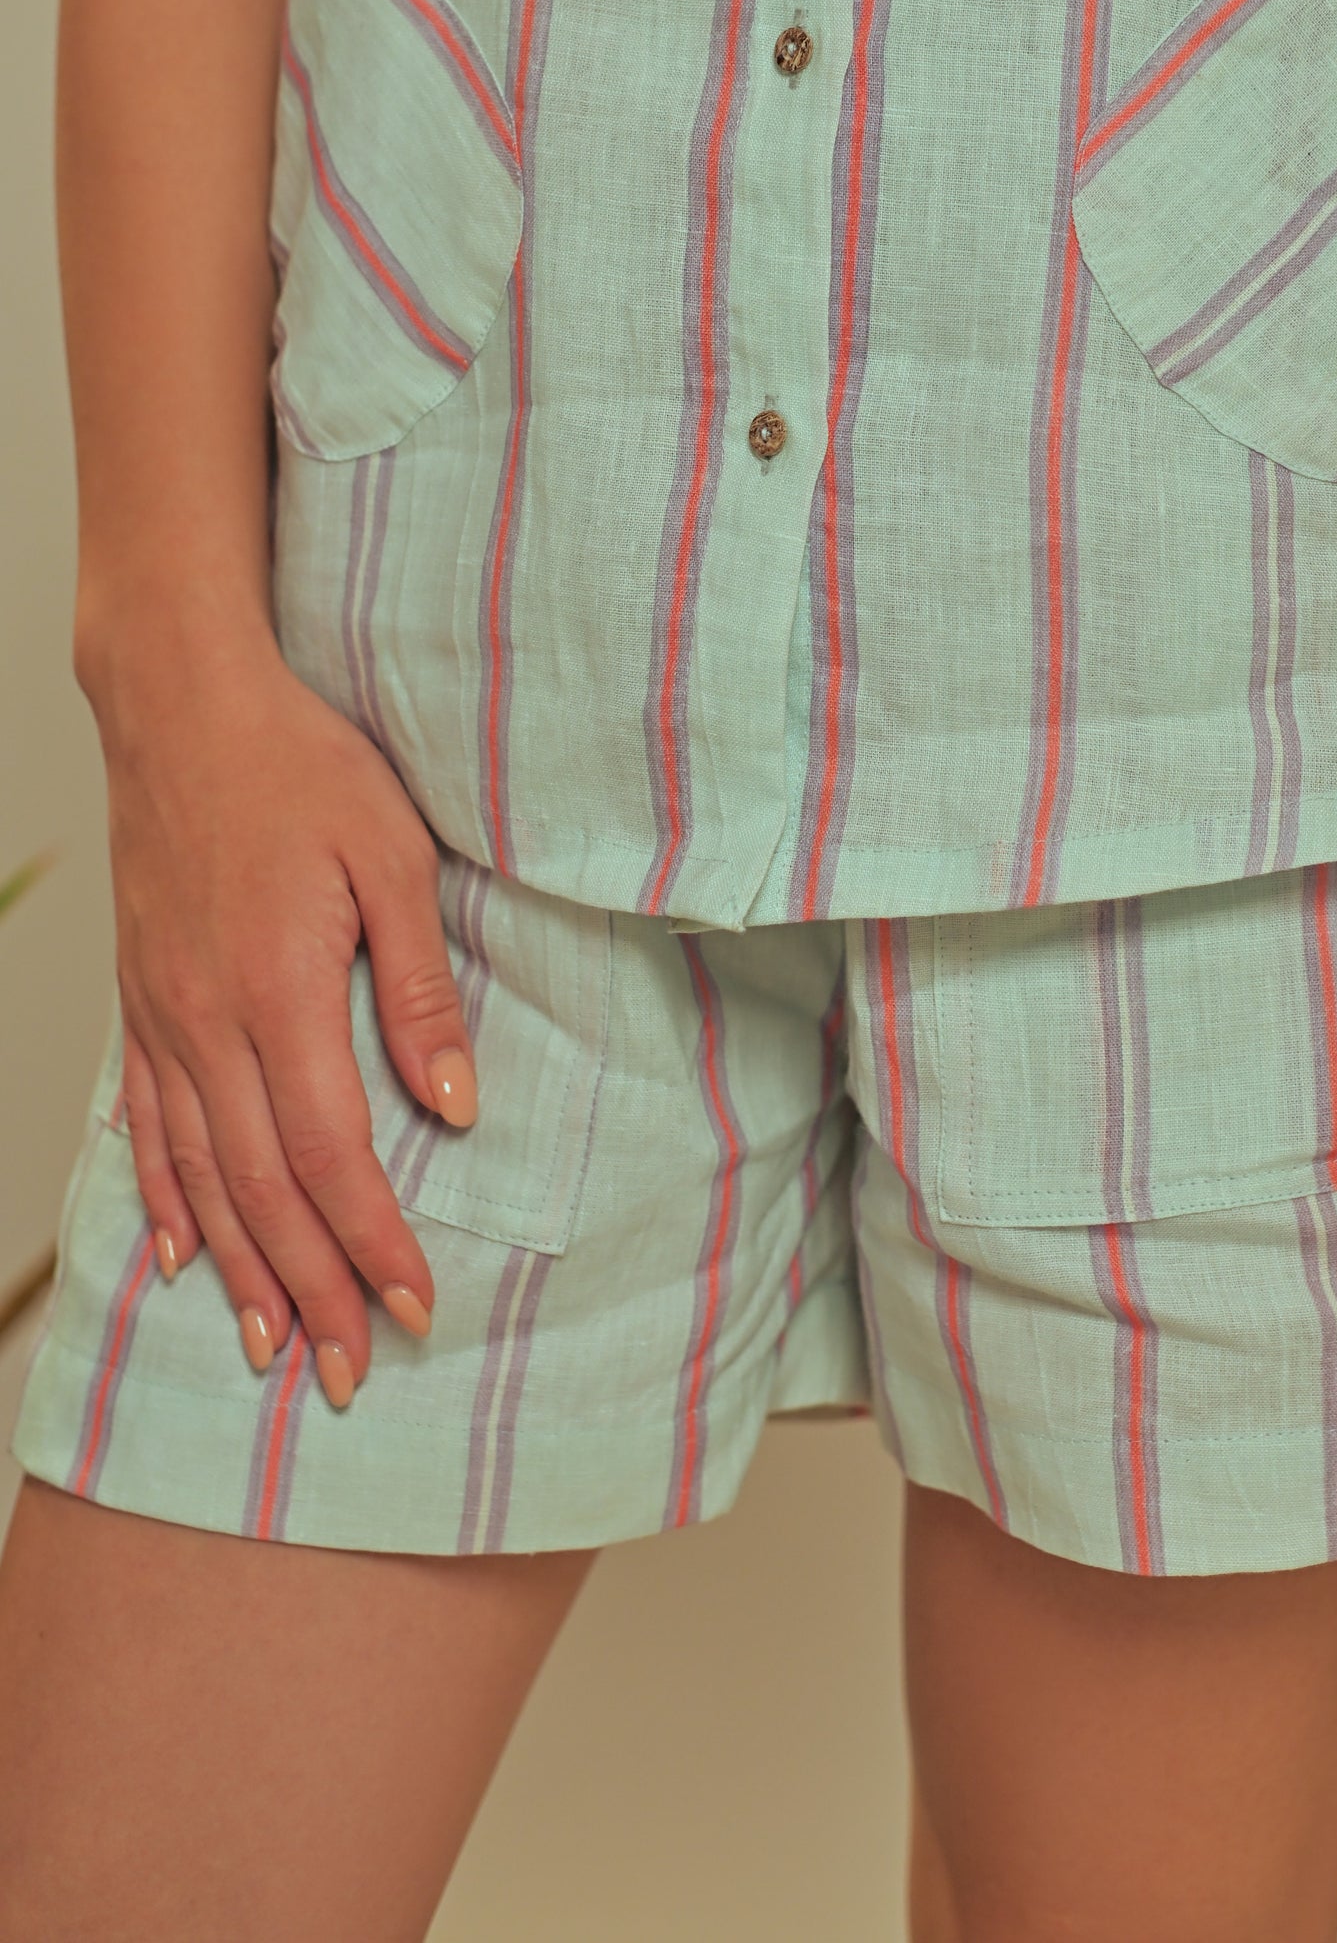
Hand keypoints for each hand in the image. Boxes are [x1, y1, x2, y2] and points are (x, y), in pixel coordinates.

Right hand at [90, 626, 474, 1407]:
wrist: (184, 703)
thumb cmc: (300, 765)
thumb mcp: (393, 857)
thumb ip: (419, 986)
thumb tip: (455, 1103)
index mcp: (280, 995)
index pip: (334, 1158)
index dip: (375, 1244)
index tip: (416, 1306)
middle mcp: (209, 1025)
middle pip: (264, 1193)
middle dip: (314, 1290)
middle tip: (350, 1370)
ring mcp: (164, 1018)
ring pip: (202, 1177)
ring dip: (244, 1270)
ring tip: (274, 1345)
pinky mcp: (143, 1000)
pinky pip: (148, 1125)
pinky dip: (165, 1200)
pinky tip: (183, 1254)